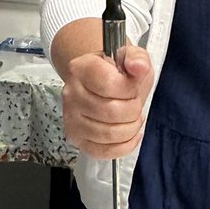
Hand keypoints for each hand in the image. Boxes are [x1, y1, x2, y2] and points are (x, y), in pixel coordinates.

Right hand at [61, 44, 153, 158]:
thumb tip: (138, 67)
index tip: (133, 87)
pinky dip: (124, 146)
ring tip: (133, 118)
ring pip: (109, 134)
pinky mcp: (76, 138)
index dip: (130, 89)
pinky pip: (102, 152)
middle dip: (133, 110)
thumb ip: (138, 58)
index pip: (109, 84)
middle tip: (135, 104)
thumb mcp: (132, 57)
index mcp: (81, 68)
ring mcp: (71, 118)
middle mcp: (71, 93)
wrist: (102, 83)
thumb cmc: (118, 72)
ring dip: (131, 128)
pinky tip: (131, 134)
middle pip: (110, 112)